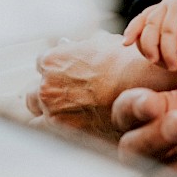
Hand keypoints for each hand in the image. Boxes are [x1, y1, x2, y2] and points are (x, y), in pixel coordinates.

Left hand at [26, 30, 176, 138]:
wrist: (143, 87)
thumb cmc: (126, 64)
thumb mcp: (101, 44)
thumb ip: (82, 49)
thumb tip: (79, 49)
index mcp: (52, 61)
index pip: (40, 65)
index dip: (54, 71)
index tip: (62, 76)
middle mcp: (46, 86)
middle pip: (33, 92)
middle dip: (45, 94)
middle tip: (59, 97)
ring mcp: (53, 110)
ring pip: (37, 114)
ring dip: (46, 113)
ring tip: (62, 116)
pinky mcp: (63, 131)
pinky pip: (48, 132)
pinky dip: (55, 131)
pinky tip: (67, 130)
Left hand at [122, 0, 176, 70]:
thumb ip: (162, 33)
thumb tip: (136, 47)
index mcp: (163, 7)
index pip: (142, 17)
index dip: (133, 30)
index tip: (125, 44)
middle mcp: (170, 4)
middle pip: (151, 27)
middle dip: (150, 47)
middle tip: (155, 62)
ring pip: (167, 35)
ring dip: (170, 55)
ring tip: (176, 67)